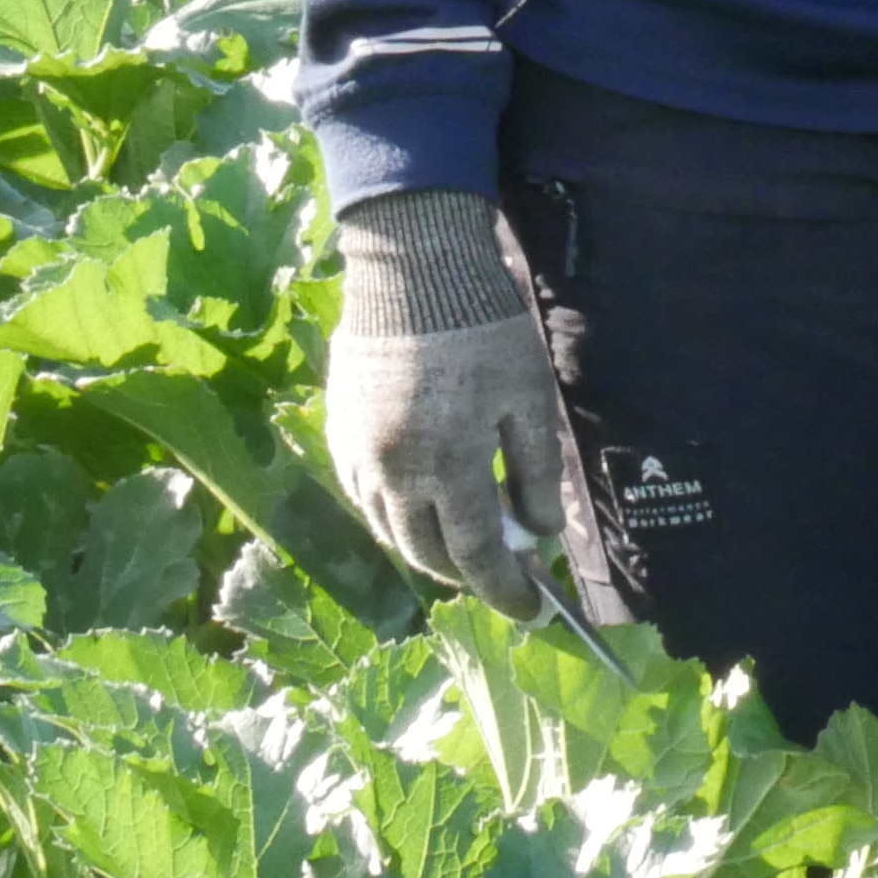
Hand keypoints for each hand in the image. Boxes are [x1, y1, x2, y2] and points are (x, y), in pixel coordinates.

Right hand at [326, 188, 570, 617]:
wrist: (413, 269)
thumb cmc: (483, 328)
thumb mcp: (528, 396)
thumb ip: (534, 471)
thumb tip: (539, 534)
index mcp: (446, 466)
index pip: (476, 554)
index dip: (504, 589)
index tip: (532, 609)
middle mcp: (392, 474)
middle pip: (427, 552)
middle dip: (467, 573)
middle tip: (502, 573)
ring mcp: (357, 456)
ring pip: (388, 531)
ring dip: (426, 547)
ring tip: (463, 542)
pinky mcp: (337, 433)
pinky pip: (362, 498)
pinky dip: (392, 516)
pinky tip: (419, 503)